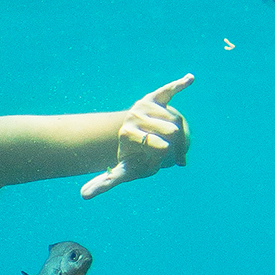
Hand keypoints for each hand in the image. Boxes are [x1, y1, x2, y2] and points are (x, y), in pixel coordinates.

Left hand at [80, 74, 192, 199]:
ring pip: (179, 121)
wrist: (140, 144)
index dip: (164, 157)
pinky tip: (191, 78)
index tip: (156, 160)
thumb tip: (83, 196)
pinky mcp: (156, 98)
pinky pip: (169, 90)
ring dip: (180, 136)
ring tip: (169, 142)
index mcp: (127, 133)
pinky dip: (179, 84)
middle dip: (175, 147)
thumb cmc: (136, 160)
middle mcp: (134, 116)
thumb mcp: (124, 172)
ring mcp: (144, 106)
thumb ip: (106, 182)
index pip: (160, 147)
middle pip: (173, 132)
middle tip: (165, 152)